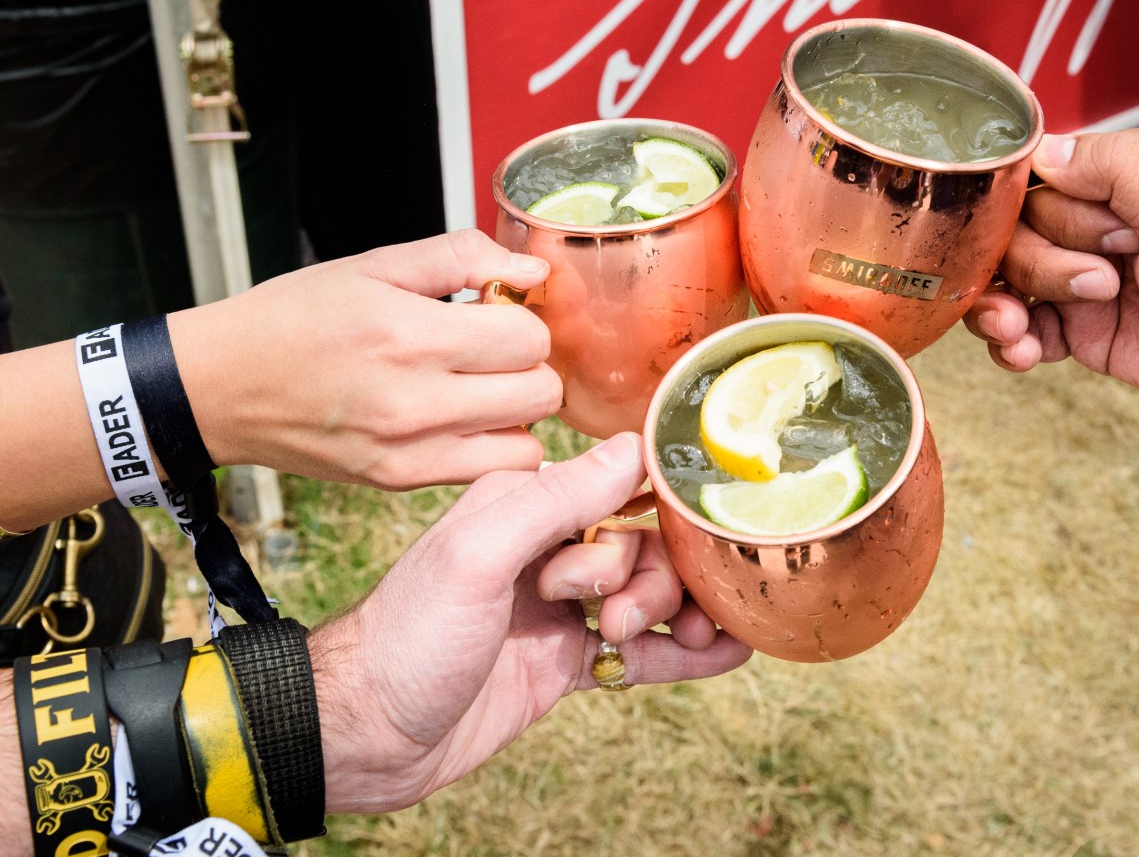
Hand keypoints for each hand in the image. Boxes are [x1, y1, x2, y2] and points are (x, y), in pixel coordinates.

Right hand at [170, 230, 561, 487]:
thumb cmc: (294, 318)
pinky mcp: (401, 482)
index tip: (495, 310)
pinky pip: (490, 472)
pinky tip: (465, 418)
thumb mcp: (375, 264)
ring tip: (483, 386)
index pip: (529, 337)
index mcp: (412, 336)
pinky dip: (495, 446)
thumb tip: (530, 271)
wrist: (220, 387)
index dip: (522, 316)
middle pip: (541, 391)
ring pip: (529, 442)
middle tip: (494, 348)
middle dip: (530, 363)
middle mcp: (417, 402)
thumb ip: (462, 258)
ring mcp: (411, 452)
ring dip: (519, 411)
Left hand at [310, 432, 751, 813]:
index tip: (694, 531)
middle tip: (613, 615)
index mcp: (526, 504)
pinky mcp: (566, 661)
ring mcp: (561, 608)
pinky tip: (729, 651)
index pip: (622, 484)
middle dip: (654, 577)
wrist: (362, 737)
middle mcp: (549, 548)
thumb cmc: (406, 636)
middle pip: (646, 543)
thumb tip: (634, 448)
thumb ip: (556, 499)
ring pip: (651, 594)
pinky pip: (642, 649)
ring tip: (653, 641)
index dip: (659, 510)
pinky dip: (685, 651)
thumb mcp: (478, 554)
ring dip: (671, 614)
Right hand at [964, 129, 1138, 442]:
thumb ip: (1118, 168)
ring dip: (1004, 304)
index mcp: (1133, 176)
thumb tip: (1044, 149)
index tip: (1068, 227)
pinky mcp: (1089, 334)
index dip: (1039, 200)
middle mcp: (1104, 223)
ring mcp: (1092, 280)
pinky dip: (1010, 343)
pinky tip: (1022, 353)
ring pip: (1011, 279)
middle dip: (1039, 260)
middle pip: (1018, 229)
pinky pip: (1025, 332)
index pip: (1044, 170)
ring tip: (1026, 330)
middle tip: (1101, 280)